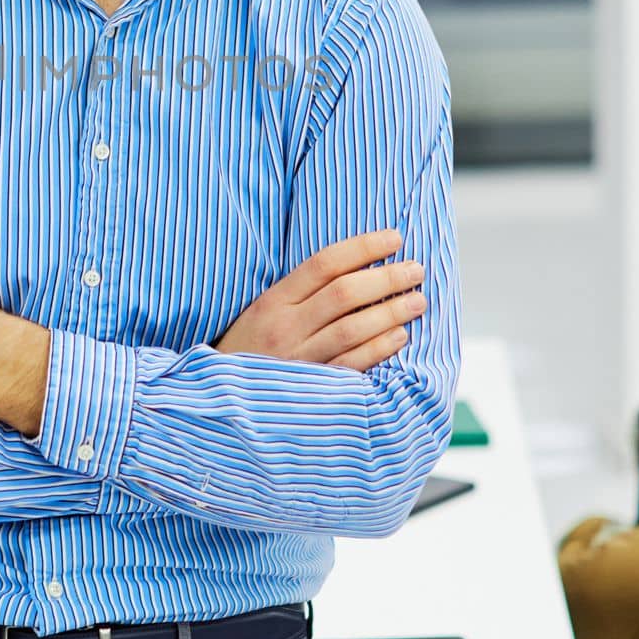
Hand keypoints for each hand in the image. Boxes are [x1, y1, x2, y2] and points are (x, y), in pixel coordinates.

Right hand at [215, 229, 424, 370]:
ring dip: (391, 312)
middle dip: (386, 278)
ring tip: (418, 301)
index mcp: (272, 302)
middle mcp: (284, 327)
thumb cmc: (250, 349)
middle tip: (416, 270)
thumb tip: (356, 267)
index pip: (323, 264)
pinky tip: (400, 336)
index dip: (362, 248)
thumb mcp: (262, 313)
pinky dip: (379, 348)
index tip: (394, 239)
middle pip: (343, 294)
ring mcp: (297, 359)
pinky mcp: (310, 389)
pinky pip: (351, 365)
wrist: (220, 399)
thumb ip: (300, 293)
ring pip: (351, 329)